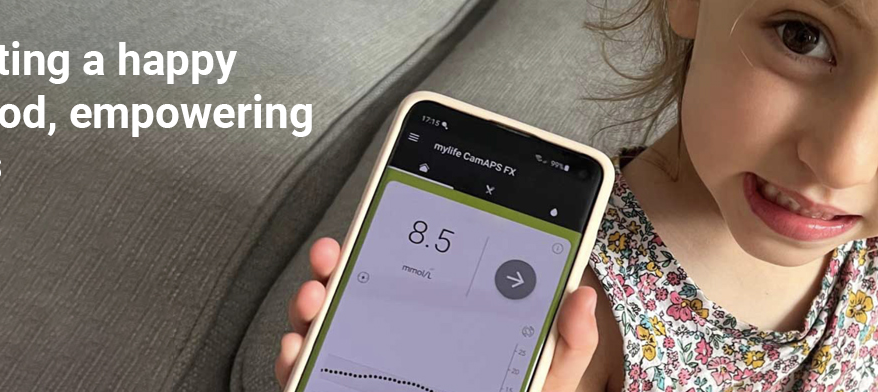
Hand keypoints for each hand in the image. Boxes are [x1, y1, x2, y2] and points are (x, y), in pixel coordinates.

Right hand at [276, 237, 600, 391]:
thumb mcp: (543, 381)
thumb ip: (564, 344)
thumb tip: (583, 296)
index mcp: (446, 326)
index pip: (415, 277)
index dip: (394, 244)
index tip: (382, 221)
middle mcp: (400, 342)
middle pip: (360, 295)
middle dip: (338, 268)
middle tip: (333, 256)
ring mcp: (368, 369)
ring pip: (328, 330)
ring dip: (311, 307)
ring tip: (313, 295)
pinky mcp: (344, 390)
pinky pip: (310, 377)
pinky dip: (295, 359)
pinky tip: (298, 347)